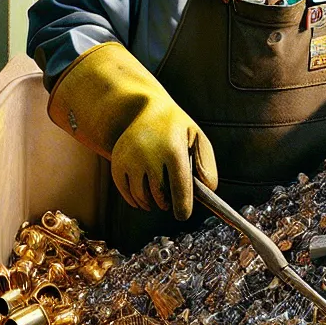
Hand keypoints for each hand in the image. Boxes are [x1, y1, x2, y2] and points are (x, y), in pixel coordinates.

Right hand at [47, 41, 219, 218]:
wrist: (141, 109)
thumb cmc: (175, 127)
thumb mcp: (197, 138)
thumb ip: (207, 164)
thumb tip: (207, 189)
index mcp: (172, 148)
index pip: (179, 186)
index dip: (182, 205)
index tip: (183, 215)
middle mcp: (148, 153)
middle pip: (159, 195)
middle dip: (167, 203)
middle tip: (172, 202)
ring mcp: (130, 159)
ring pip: (142, 197)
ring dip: (152, 203)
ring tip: (160, 199)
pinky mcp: (117, 163)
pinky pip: (126, 193)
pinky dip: (136, 200)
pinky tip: (144, 196)